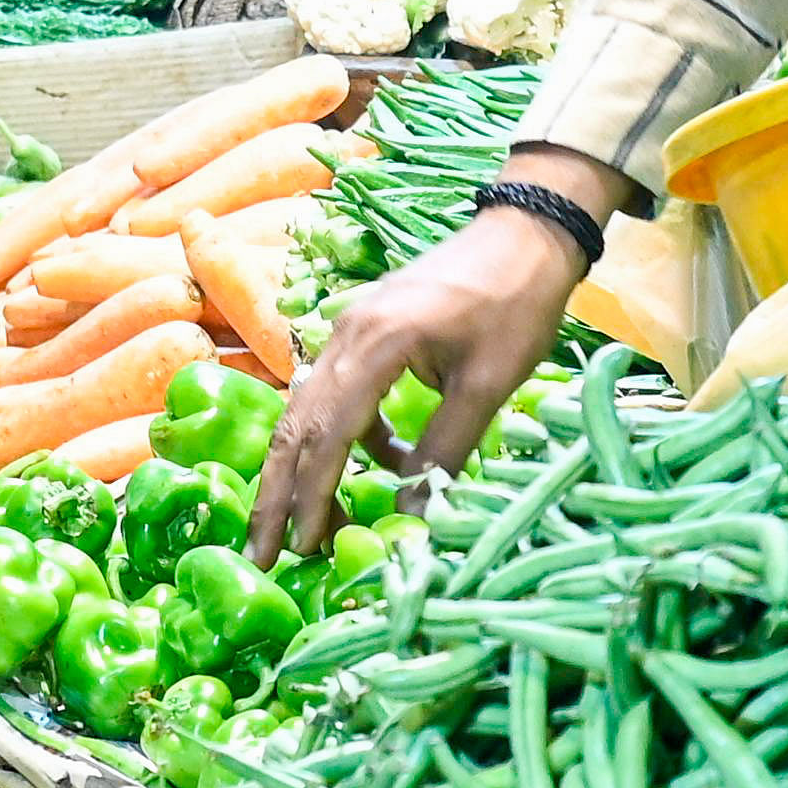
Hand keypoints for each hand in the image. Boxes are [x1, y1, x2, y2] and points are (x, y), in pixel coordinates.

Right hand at [250, 159, 608, 560]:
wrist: (524, 233)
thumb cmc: (515, 305)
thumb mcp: (489, 384)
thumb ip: (446, 448)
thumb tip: (411, 513)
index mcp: (375, 344)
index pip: (328, 434)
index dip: (312, 496)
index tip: (303, 547)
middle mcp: (346, 335)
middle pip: (296, 426)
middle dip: (277, 494)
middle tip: (263, 553)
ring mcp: (348, 330)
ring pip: (307, 411)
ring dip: (302, 471)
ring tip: (305, 527)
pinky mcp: (362, 330)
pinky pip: (333, 392)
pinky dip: (343, 435)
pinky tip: (377, 461)